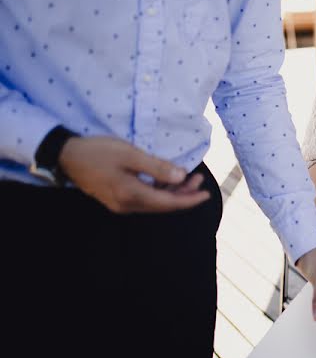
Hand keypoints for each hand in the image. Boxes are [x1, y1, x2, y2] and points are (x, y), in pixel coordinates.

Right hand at [59, 136, 209, 212]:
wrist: (66, 156)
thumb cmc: (99, 152)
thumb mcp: (131, 155)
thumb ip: (157, 167)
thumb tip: (181, 176)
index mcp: (132, 195)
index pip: (169, 203)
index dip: (190, 199)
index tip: (207, 194)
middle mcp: (127, 205)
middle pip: (163, 205)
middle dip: (184, 194)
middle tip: (200, 178)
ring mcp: (120, 204)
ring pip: (154, 202)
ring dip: (172, 191)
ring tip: (189, 177)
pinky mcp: (116, 199)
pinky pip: (144, 199)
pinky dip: (159, 190)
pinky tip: (167, 179)